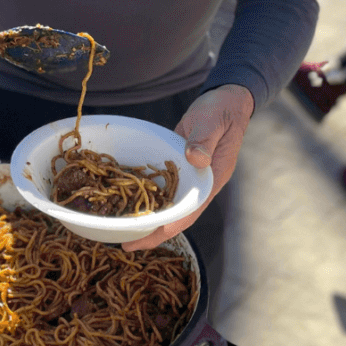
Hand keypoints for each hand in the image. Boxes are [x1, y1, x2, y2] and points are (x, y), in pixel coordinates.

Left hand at [124, 84, 253, 250]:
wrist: (224, 100)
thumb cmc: (221, 111)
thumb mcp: (212, 123)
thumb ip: (204, 141)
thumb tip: (195, 159)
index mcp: (213, 178)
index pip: (192, 209)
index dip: (173, 224)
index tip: (154, 235)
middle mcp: (200, 183)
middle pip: (177, 215)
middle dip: (154, 231)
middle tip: (127, 245)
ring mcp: (188, 177)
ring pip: (167, 204)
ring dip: (148, 217)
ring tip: (122, 231)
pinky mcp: (177, 167)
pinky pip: (161, 187)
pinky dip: (146, 196)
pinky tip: (127, 201)